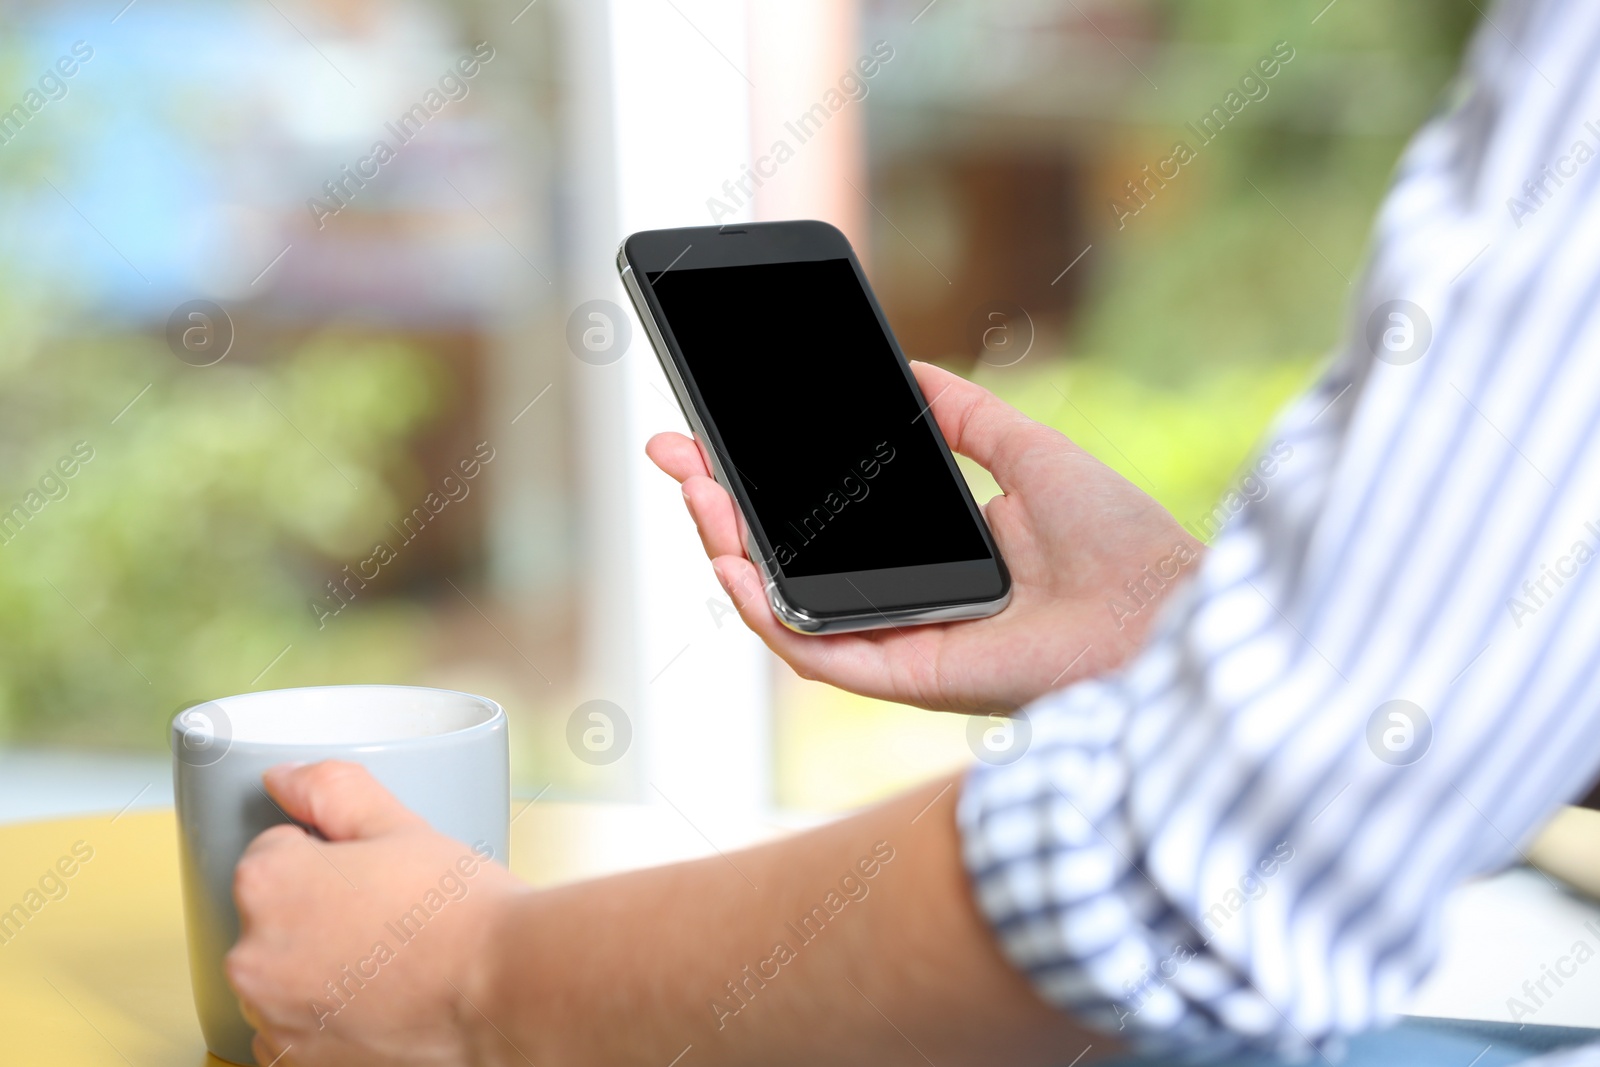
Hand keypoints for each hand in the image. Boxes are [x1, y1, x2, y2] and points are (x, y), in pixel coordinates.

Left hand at [226, 762, 524, 1066]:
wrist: (506, 992)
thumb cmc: (461, 914)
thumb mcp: (401, 825)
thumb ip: (331, 789)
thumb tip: (286, 777)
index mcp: (268, 883)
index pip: (276, 850)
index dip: (332, 856)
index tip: (374, 877)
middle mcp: (253, 957)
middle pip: (274, 914)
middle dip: (319, 909)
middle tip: (388, 915)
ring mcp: (272, 1018)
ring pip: (283, 969)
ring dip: (317, 963)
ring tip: (389, 959)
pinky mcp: (295, 1063)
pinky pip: (291, 1025)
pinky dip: (324, 1014)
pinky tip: (377, 999)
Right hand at [647, 361, 1200, 711]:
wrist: (1163, 605)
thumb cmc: (1118, 542)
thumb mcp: (1027, 454)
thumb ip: (966, 416)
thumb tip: (914, 371)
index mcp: (927, 563)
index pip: (820, 529)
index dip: (761, 488)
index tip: (715, 439)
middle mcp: (902, 607)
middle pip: (786, 567)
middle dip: (721, 512)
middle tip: (676, 457)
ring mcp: (900, 646)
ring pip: (785, 610)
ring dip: (728, 555)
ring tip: (695, 495)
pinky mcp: (909, 678)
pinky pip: (817, 654)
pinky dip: (767, 614)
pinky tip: (732, 566)